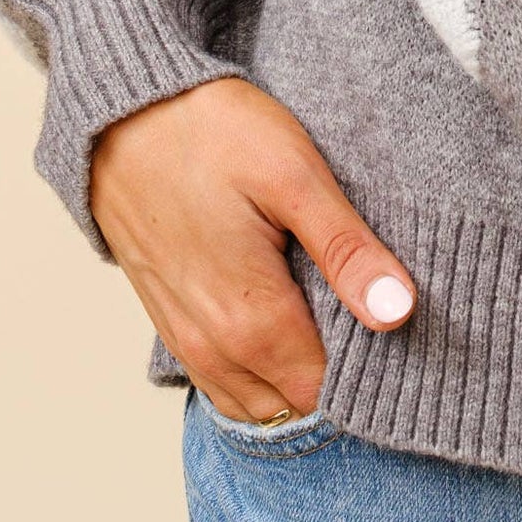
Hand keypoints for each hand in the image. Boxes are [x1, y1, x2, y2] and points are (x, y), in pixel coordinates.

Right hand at [89, 77, 415, 424]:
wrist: (123, 116)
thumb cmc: (213, 134)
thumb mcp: (294, 175)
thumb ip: (346, 250)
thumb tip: (399, 312)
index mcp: (252, 322)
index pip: (329, 393)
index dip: (368, 367)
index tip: (392, 323)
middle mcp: (215, 351)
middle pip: (295, 405)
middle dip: (336, 374)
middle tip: (365, 308)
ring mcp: (187, 343)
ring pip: (258, 401)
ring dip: (296, 374)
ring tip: (328, 310)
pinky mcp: (172, 325)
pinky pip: (224, 381)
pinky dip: (260, 369)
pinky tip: (285, 317)